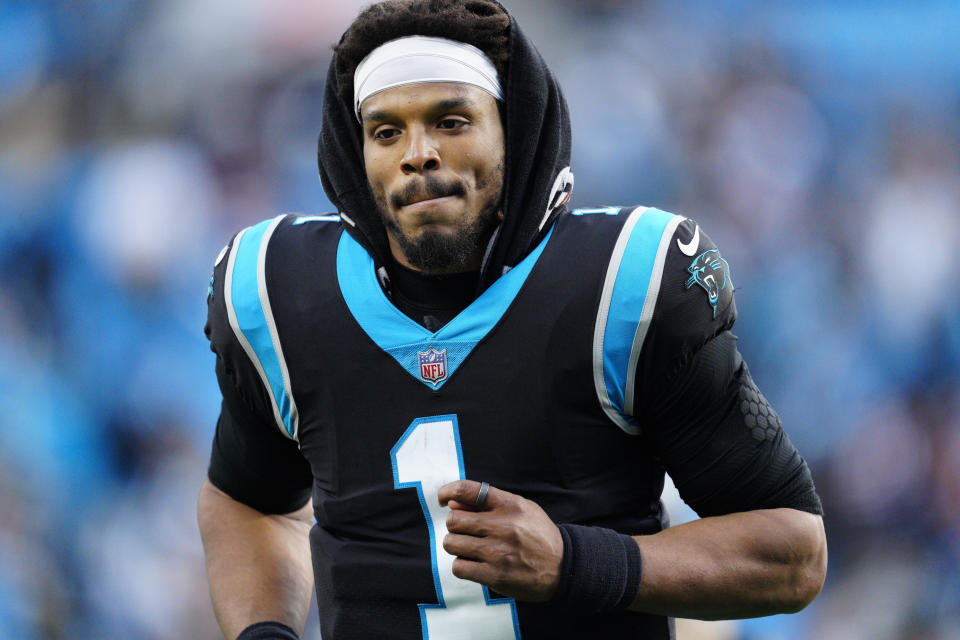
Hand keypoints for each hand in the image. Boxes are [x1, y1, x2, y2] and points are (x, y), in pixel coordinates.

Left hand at [437, 479, 562, 601]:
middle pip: (454, 520)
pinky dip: (462, 566)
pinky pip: (459, 567)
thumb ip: (488, 503)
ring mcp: (497, 552)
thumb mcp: (521, 508)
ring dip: (457, 546)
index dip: (447, 491)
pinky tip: (475, 564)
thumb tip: (452, 504)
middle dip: (455, 526)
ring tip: (471, 548)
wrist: (564, 567)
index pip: (467, 490)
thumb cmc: (538, 535)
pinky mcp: (494, 575)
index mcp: (509, 505)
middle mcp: (502, 526)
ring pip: (452, 544)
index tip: (444, 500)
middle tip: (465, 531)